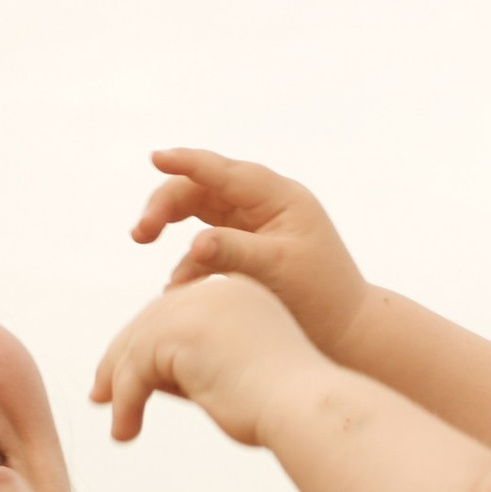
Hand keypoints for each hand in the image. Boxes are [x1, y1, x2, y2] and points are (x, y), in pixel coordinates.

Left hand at [89, 274, 333, 449]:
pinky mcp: (181, 334)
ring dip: (121, 389)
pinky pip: (135, 370)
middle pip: (150, 323)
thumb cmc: (283, 408)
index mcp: (236, 296)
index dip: (146, 348)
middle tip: (99, 396)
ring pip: (138, 347)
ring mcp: (198, 309)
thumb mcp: (231, 378)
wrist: (307, 408)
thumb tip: (147, 381)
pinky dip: (126, 403)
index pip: (176, 316)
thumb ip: (192, 370)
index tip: (123, 381)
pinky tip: (126, 431)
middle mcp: (215, 294)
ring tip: (118, 426)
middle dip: (120, 362)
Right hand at [132, 150, 374, 358]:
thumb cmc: (321, 300)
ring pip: (200, 212)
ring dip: (170, 225)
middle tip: (141, 234)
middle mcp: (266, 204)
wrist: (349, 334)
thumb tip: (193, 245)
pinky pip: (207, 247)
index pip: (225, 172)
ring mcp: (256, 226)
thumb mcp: (277, 272)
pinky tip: (175, 289)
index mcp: (280, 198)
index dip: (187, 162)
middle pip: (204, 188)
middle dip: (167, 204)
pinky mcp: (248, 251)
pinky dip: (188, 264)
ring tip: (143, 241)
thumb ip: (234, 253)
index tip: (154, 158)